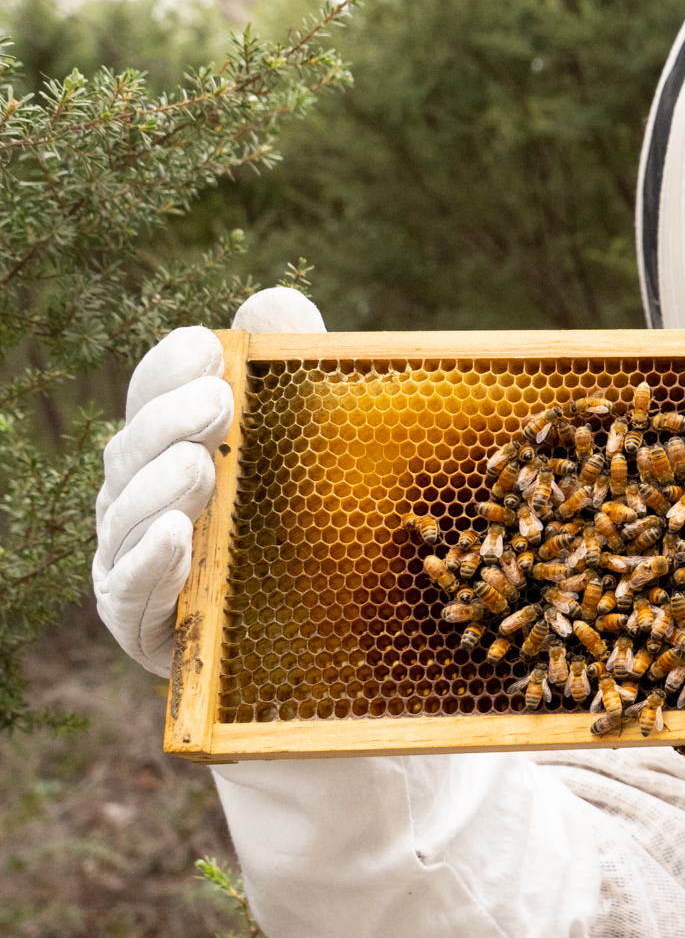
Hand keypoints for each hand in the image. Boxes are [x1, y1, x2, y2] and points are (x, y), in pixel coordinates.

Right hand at [93, 288, 325, 675]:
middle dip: (169, 421)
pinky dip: (149, 562)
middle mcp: (136, 500)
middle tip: (218, 400)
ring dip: (159, 487)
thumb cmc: (291, 525)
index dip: (171, 368)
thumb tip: (273, 299)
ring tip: (200, 467)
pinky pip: (129, 591)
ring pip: (125, 516)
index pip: (152, 396)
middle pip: (133, 449)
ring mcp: (130, 560)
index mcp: (167, 447)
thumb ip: (287, 371)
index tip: (211, 346)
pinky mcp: (140, 623)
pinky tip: (177, 536)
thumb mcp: (302, 445)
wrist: (305, 638)